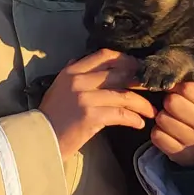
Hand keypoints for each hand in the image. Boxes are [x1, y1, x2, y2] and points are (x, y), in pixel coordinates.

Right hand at [39, 49, 156, 159]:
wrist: (39, 139)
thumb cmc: (51, 116)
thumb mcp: (58, 88)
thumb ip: (71, 73)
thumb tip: (77, 59)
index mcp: (72, 71)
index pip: (105, 55)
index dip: (126, 60)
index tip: (138, 69)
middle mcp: (78, 80)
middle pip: (120, 73)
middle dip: (140, 81)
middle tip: (154, 89)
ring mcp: (84, 97)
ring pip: (124, 95)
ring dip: (142, 104)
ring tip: (151, 112)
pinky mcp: (90, 116)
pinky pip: (120, 114)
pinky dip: (133, 119)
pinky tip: (140, 124)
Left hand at [151, 43, 193, 166]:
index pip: (188, 89)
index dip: (180, 86)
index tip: (183, 89)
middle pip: (172, 103)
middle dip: (170, 100)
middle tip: (175, 102)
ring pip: (162, 120)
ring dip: (163, 116)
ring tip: (173, 116)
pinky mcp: (180, 155)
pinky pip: (157, 136)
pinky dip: (159, 132)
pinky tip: (169, 129)